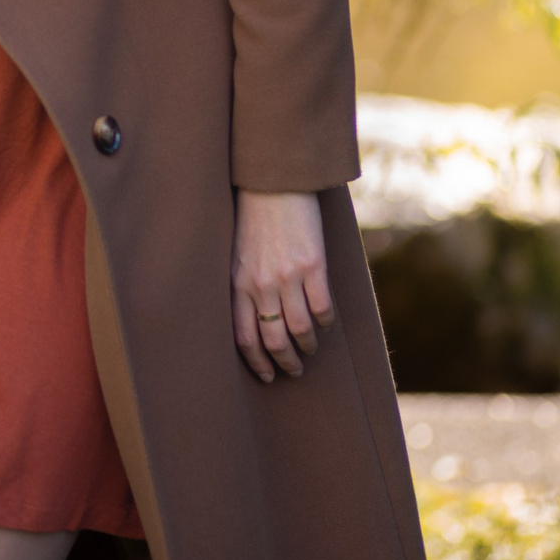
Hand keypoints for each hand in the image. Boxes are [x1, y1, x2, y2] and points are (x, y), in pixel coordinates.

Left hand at [233, 189, 333, 382]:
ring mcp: (288, 276)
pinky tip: (325, 323)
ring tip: (310, 349)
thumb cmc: (251, 218)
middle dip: (285, 363)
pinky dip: (325, 322)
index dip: (257, 363)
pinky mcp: (313, 266)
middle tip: (293, 370)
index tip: (267, 376)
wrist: (273, 184)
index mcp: (238, 283)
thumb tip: (247, 318)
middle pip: (274, 340)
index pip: (244, 338)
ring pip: (301, 329)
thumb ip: (240, 284)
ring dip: (307, 346)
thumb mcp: (234, 254)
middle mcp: (261, 285)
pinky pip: (322, 307)